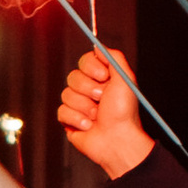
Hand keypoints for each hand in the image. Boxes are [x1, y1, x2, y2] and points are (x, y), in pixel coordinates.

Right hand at [57, 44, 153, 180]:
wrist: (117, 141)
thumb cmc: (124, 113)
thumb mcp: (126, 79)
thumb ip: (114, 58)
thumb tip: (98, 46)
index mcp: (103, 79)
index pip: (85, 61)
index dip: (91, 68)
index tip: (103, 77)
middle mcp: (90, 90)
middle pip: (73, 76)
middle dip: (88, 89)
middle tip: (101, 99)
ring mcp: (79, 105)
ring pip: (66, 94)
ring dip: (84, 106)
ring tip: (97, 116)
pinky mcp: (69, 120)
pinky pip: (61, 111)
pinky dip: (76, 119)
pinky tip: (88, 126)